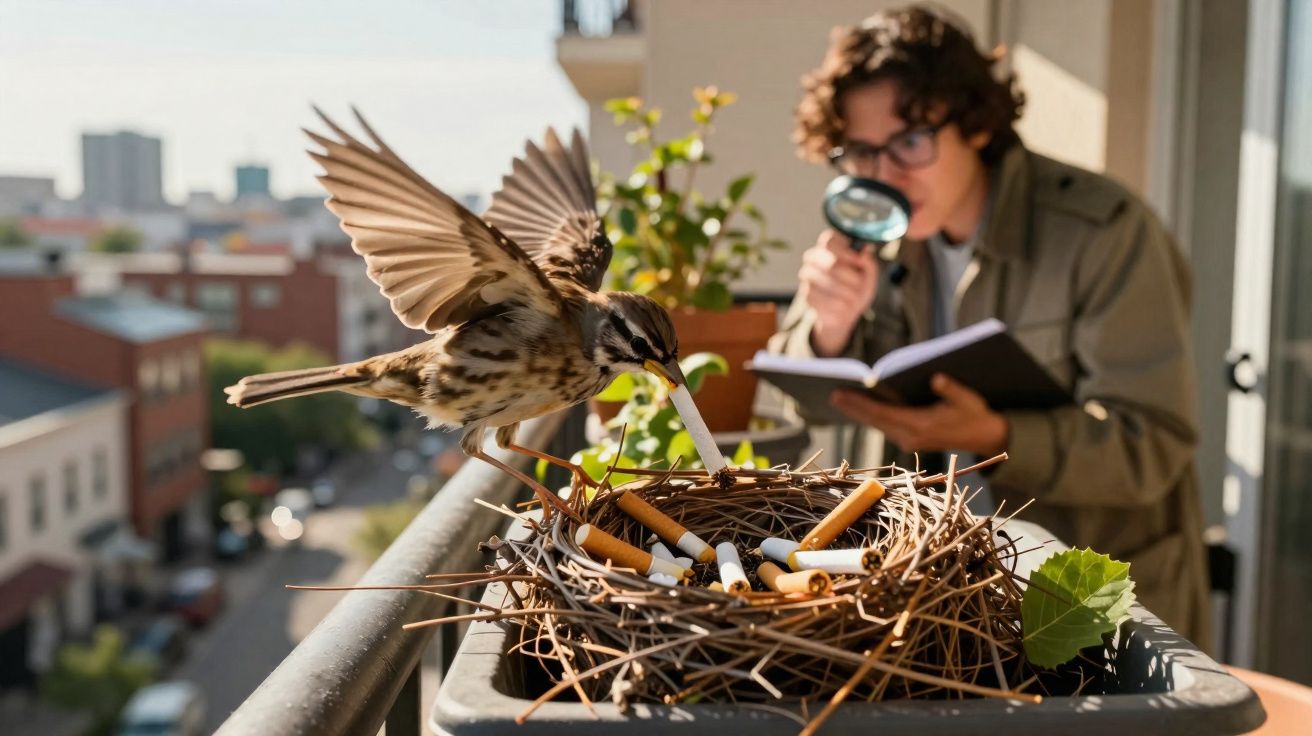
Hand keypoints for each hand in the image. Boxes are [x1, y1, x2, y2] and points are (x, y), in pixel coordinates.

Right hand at [798, 229, 878, 355]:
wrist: (844, 314)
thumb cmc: (855, 290)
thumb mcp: (868, 276)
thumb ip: (868, 262)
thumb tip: (864, 252)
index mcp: (828, 247)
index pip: (829, 240)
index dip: (846, 251)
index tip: (859, 261)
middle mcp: (812, 258)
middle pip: (832, 263)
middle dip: (852, 277)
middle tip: (859, 284)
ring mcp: (807, 276)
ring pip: (830, 283)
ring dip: (849, 293)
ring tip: (853, 297)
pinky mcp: (806, 295)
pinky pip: (826, 299)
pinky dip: (840, 305)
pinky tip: (843, 305)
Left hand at [830, 373, 1008, 455]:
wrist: (985, 437)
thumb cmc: (976, 414)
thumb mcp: (968, 399)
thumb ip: (951, 389)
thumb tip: (937, 378)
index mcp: (922, 426)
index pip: (883, 414)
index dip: (860, 404)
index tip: (841, 395)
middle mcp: (911, 437)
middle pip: (875, 421)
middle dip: (853, 408)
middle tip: (832, 394)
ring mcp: (909, 441)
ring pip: (878, 425)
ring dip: (859, 412)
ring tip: (840, 398)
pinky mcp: (910, 440)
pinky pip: (885, 426)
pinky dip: (871, 416)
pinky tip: (858, 406)